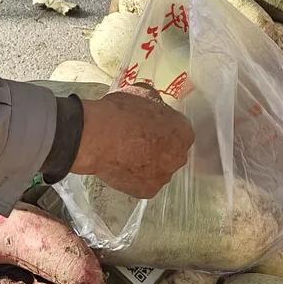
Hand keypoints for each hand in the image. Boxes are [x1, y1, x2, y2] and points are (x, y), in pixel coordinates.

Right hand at [73, 87, 193, 198]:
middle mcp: (179, 157)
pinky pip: (143, 182)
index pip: (179, 130)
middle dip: (158, 147)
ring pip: (158, 170)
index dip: (163, 126)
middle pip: (172, 152)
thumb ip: (155, 101)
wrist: (98, 137)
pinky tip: (120, 164)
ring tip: (125, 152)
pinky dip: (133, 176)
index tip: (150, 125)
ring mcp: (163, 176)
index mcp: (184, 132)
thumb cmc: (120, 113)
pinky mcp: (147, 191)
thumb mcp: (142, 92)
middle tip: (138, 139)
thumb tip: (153, 102)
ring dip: (147, 163)